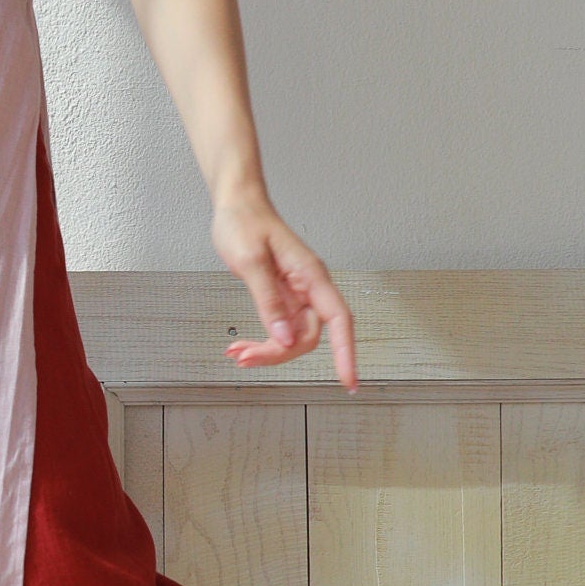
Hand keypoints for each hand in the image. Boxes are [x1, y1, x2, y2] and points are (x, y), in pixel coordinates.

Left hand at [210, 186, 359, 389]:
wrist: (236, 204)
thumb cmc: (245, 222)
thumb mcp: (251, 261)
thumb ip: (268, 300)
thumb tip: (285, 337)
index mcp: (310, 275)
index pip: (338, 320)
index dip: (346, 352)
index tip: (348, 381)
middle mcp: (309, 287)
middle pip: (308, 336)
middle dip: (279, 354)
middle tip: (244, 358)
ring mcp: (296, 294)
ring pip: (292, 337)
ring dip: (267, 351)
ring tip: (238, 354)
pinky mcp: (282, 297)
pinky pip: (279, 328)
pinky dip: (262, 341)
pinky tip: (242, 347)